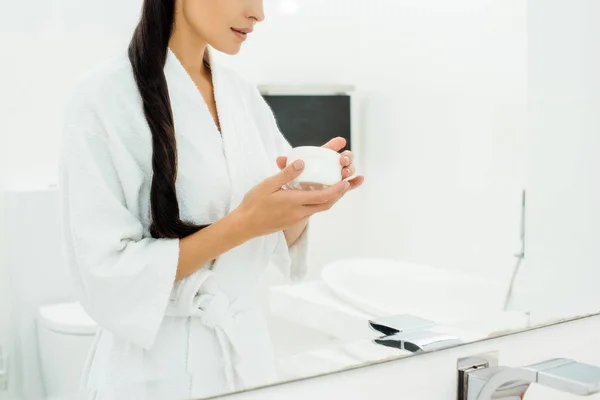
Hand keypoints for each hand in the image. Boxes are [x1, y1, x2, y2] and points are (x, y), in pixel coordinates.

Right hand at [235, 159, 352, 237]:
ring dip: (330, 199)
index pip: (322, 197)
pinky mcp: (293, 221)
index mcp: (294, 202)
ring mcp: (296, 219)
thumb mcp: (268, 185)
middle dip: (339, 195)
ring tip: (337, 188)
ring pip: (319, 209)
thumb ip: (286, 174)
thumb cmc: (254, 203)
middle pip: (326, 205)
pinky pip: (311, 211)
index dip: (337, 190)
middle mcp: (299, 213)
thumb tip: (302, 162)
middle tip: (347, 184)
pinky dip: (318, 203)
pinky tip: (317, 195)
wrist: (245, 225)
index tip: (346, 182)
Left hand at [276, 137, 364, 190]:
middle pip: (342, 158)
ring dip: (350, 168)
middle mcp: (330, 166)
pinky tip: (360, 180)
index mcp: (319, 159)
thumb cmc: (291, 183)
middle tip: (343, 160)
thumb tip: (280, 159)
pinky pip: (348, 185)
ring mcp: (335, 177)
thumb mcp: (286, 175)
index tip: (341, 141)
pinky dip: (355, 183)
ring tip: (346, 171)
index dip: (335, 144)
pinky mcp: (338, 189)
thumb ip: (285, 167)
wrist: (294, 200)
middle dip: (347, 157)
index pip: (328, 149)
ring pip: (347, 170)